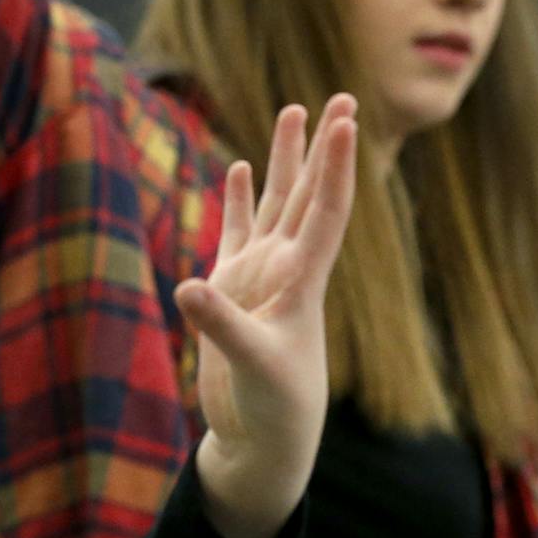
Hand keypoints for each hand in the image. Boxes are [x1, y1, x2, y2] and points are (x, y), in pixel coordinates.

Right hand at [183, 97, 357, 537]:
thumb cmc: (272, 411)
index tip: (348, 121)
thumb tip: (189, 288)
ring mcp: (262, 278)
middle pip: (310, 195)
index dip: (336, 167)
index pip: (325, 212)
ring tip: (296, 110)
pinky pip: (238, 231)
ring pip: (278, 205)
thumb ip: (222, 327)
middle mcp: (288, 272)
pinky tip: (244, 166)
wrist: (265, 441)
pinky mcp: (233, 292)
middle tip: (345, 96)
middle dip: (325, 148)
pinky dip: (242, 199)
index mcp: (303, 283)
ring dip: (288, 161)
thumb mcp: (250, 367)